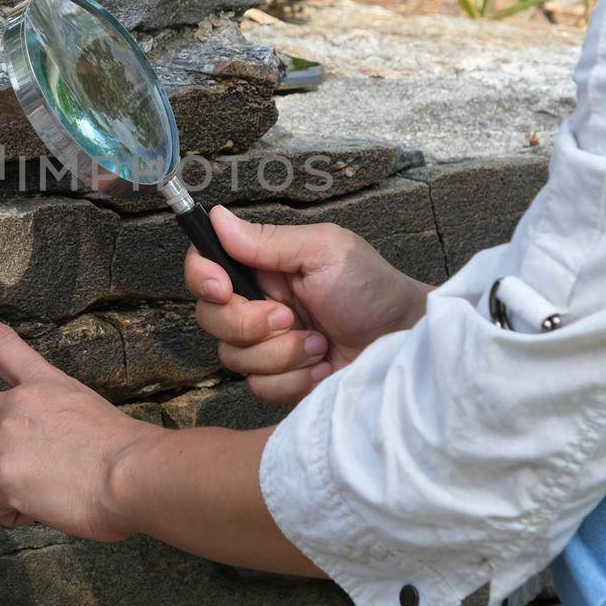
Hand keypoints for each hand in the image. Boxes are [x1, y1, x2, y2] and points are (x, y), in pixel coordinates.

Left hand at [0, 289, 160, 541]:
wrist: (134, 476)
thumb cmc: (127, 454)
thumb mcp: (88, 414)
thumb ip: (52, 423)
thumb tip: (44, 452)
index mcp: (43, 384)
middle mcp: (17, 404)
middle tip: (4, 472)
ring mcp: (5, 439)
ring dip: (3, 489)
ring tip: (46, 494)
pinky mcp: (1, 477)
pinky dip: (12, 513)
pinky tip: (44, 509)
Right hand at [185, 207, 431, 405]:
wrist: (404, 341)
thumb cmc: (372, 288)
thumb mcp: (325, 251)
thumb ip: (269, 240)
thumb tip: (217, 217)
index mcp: (262, 267)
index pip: (205, 266)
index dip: (202, 278)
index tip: (223, 289)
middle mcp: (256, 304)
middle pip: (210, 318)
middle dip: (249, 324)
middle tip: (290, 317)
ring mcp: (266, 345)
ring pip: (234, 357)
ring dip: (281, 353)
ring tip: (319, 342)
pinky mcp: (280, 379)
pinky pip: (259, 387)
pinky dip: (294, 379)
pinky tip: (322, 366)